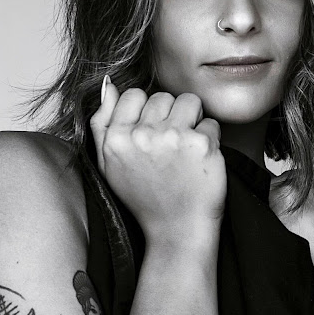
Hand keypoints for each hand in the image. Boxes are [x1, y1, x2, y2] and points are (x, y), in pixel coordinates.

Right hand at [90, 79, 225, 250]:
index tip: (152, 133)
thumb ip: (103, 122)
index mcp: (116, 139)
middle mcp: (142, 135)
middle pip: (163, 96)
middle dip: (171, 115)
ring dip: (193, 120)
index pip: (134, 95)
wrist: (177, 230)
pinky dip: (210, 138)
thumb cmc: (144, 197)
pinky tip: (199, 159)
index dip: (147, 112)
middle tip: (171, 145)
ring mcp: (173, 138)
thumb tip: (109, 84)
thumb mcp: (109, 164)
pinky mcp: (201, 144)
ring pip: (189, 101)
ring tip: (187, 147)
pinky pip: (211, 122)